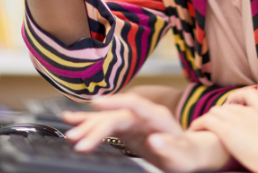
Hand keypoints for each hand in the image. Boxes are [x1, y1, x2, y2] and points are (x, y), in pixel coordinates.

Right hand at [64, 94, 228, 171]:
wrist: (188, 152)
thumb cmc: (187, 154)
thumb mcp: (182, 154)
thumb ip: (170, 146)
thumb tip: (155, 140)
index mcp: (157, 116)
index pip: (133, 104)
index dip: (115, 101)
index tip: (96, 103)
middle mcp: (142, 114)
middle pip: (115, 115)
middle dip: (94, 126)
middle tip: (77, 140)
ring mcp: (133, 120)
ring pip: (107, 118)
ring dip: (88, 125)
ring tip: (69, 132)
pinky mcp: (126, 128)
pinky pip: (105, 123)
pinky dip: (89, 122)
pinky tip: (72, 120)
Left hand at [189, 88, 257, 172]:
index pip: (249, 94)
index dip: (238, 96)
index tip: (233, 103)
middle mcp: (250, 111)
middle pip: (228, 106)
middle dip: (220, 114)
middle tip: (215, 125)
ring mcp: (238, 119)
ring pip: (215, 111)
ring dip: (208, 119)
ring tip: (202, 128)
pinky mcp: (226, 129)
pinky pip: (206, 121)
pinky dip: (198, 124)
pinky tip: (193, 129)